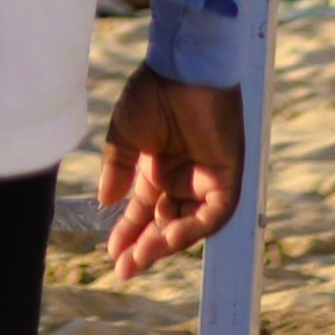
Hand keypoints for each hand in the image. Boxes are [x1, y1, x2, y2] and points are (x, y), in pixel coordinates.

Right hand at [96, 69, 244, 276]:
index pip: (145, 210)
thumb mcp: (124, 136)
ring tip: (140, 256)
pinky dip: (194, 227)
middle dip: (145, 246)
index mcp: (159, 167)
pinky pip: (215, 212)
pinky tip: (169, 236)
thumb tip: (106, 201)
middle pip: (166, 223)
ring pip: (189, 223)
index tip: (112, 253)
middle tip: (124, 267)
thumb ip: (118, 170)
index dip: (129, 232)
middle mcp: (184, 176)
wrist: (182, 66)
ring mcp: (206, 176)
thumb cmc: (153, 92)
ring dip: (166, 243)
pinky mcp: (228, 174)